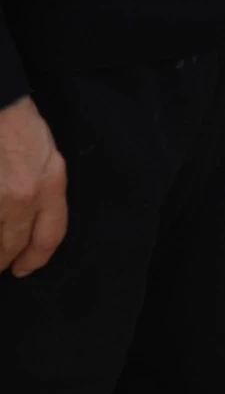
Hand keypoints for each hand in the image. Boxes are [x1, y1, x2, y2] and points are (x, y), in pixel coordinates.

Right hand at [0, 96, 67, 277]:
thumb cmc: (17, 124)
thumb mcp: (46, 155)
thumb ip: (42, 189)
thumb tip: (24, 223)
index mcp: (51, 181)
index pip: (50, 235)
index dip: (36, 259)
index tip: (23, 269)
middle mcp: (25, 193)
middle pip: (14, 244)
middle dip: (3, 260)